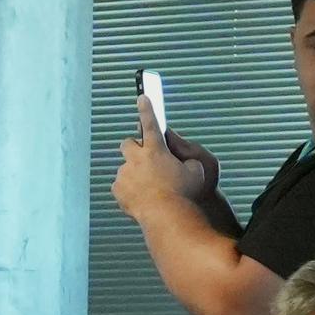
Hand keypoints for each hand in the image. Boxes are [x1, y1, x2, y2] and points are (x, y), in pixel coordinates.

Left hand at [112, 79, 218, 219]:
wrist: (168, 217)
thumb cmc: (187, 192)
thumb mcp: (197, 168)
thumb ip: (185, 155)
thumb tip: (176, 151)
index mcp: (156, 150)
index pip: (151, 124)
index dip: (147, 109)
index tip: (142, 97)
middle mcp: (136, 159)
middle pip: (128, 144)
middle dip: (136, 147)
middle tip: (148, 158)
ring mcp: (124, 174)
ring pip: (127, 168)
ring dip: (136, 173)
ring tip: (152, 188)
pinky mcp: (117, 190)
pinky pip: (123, 185)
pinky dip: (131, 189)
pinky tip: (145, 197)